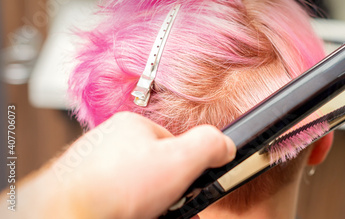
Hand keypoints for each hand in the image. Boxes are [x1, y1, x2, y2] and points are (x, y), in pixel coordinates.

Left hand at [2, 112, 234, 217]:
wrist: (69, 214)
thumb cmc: (115, 188)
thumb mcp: (180, 160)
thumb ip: (209, 145)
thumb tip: (226, 145)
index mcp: (132, 127)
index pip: (174, 145)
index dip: (186, 171)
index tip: (187, 189)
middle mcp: (110, 142)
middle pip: (155, 168)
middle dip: (167, 193)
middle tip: (167, 208)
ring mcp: (94, 167)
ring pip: (135, 187)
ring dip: (150, 203)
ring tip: (147, 212)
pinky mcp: (84, 190)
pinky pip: (118, 198)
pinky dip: (129, 209)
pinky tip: (130, 213)